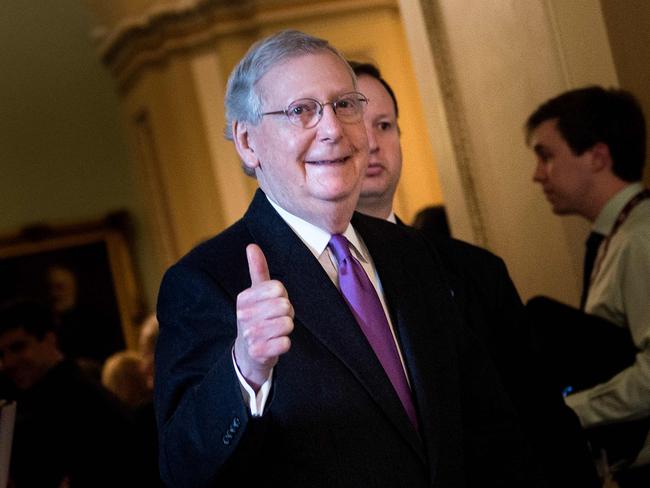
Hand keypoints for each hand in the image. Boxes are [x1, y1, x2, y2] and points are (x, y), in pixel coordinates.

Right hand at [234, 244, 293, 390]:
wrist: (248, 352)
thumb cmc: (257, 317)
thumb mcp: (256, 293)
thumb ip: (257, 269)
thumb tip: (252, 246)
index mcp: (243, 298)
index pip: (278, 288)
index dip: (282, 296)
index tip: (272, 303)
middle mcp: (243, 316)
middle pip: (285, 306)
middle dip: (286, 313)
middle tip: (275, 319)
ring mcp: (250, 335)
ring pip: (287, 324)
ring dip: (286, 328)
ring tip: (275, 331)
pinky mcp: (259, 352)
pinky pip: (285, 342)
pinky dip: (285, 344)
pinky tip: (274, 344)